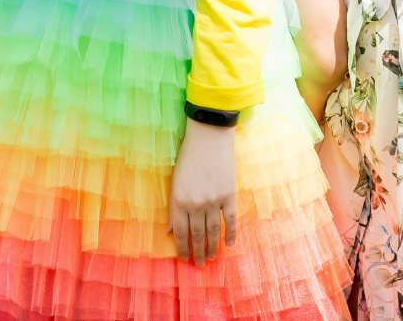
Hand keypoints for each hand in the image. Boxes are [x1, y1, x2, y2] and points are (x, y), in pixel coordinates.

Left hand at [169, 119, 238, 264]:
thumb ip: (173, 208)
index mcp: (179, 201)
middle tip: (199, 265)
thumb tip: (170, 231)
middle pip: (197, 235)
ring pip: (213, 232)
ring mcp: (213, 201)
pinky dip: (231, 233)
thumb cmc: (188, 157)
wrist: (209, 137)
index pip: (180, 232)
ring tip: (211, 259)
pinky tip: (230, 244)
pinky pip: (230, 220)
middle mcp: (196, 204)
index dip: (182, 248)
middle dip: (197, 252)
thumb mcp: (175, 182)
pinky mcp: (229, 195)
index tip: (184, 258)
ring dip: (212, 247)